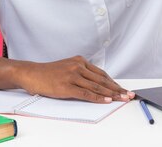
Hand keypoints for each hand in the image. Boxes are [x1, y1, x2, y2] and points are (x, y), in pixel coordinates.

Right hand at [18, 56, 133, 102]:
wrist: (32, 74)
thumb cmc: (49, 73)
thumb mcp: (67, 67)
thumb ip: (82, 73)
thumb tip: (98, 84)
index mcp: (79, 61)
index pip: (101, 73)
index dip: (114, 82)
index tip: (123, 89)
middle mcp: (78, 66)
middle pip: (102, 80)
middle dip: (117, 89)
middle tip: (128, 95)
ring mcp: (73, 76)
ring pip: (96, 86)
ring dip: (111, 94)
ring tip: (121, 99)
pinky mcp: (67, 86)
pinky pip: (86, 93)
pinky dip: (98, 97)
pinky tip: (106, 100)